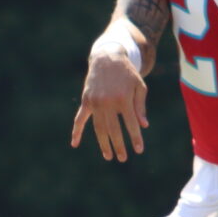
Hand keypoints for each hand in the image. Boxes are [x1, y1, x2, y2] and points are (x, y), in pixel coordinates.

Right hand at [70, 35, 150, 160]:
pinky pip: (80, 119)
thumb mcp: (139, 87)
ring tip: (108, 155)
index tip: (139, 150)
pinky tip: (74, 143)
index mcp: (124, 98)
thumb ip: (140, 106)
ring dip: (103, 143)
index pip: (130, 124)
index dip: (135, 138)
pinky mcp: (86, 101)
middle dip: (119, 146)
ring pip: (99, 128)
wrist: (107, 57)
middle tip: (123, 158)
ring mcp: (95, 102)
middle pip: (113, 130)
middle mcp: (108, 102)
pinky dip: (76, 131)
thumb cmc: (127, 74)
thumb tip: (143, 126)